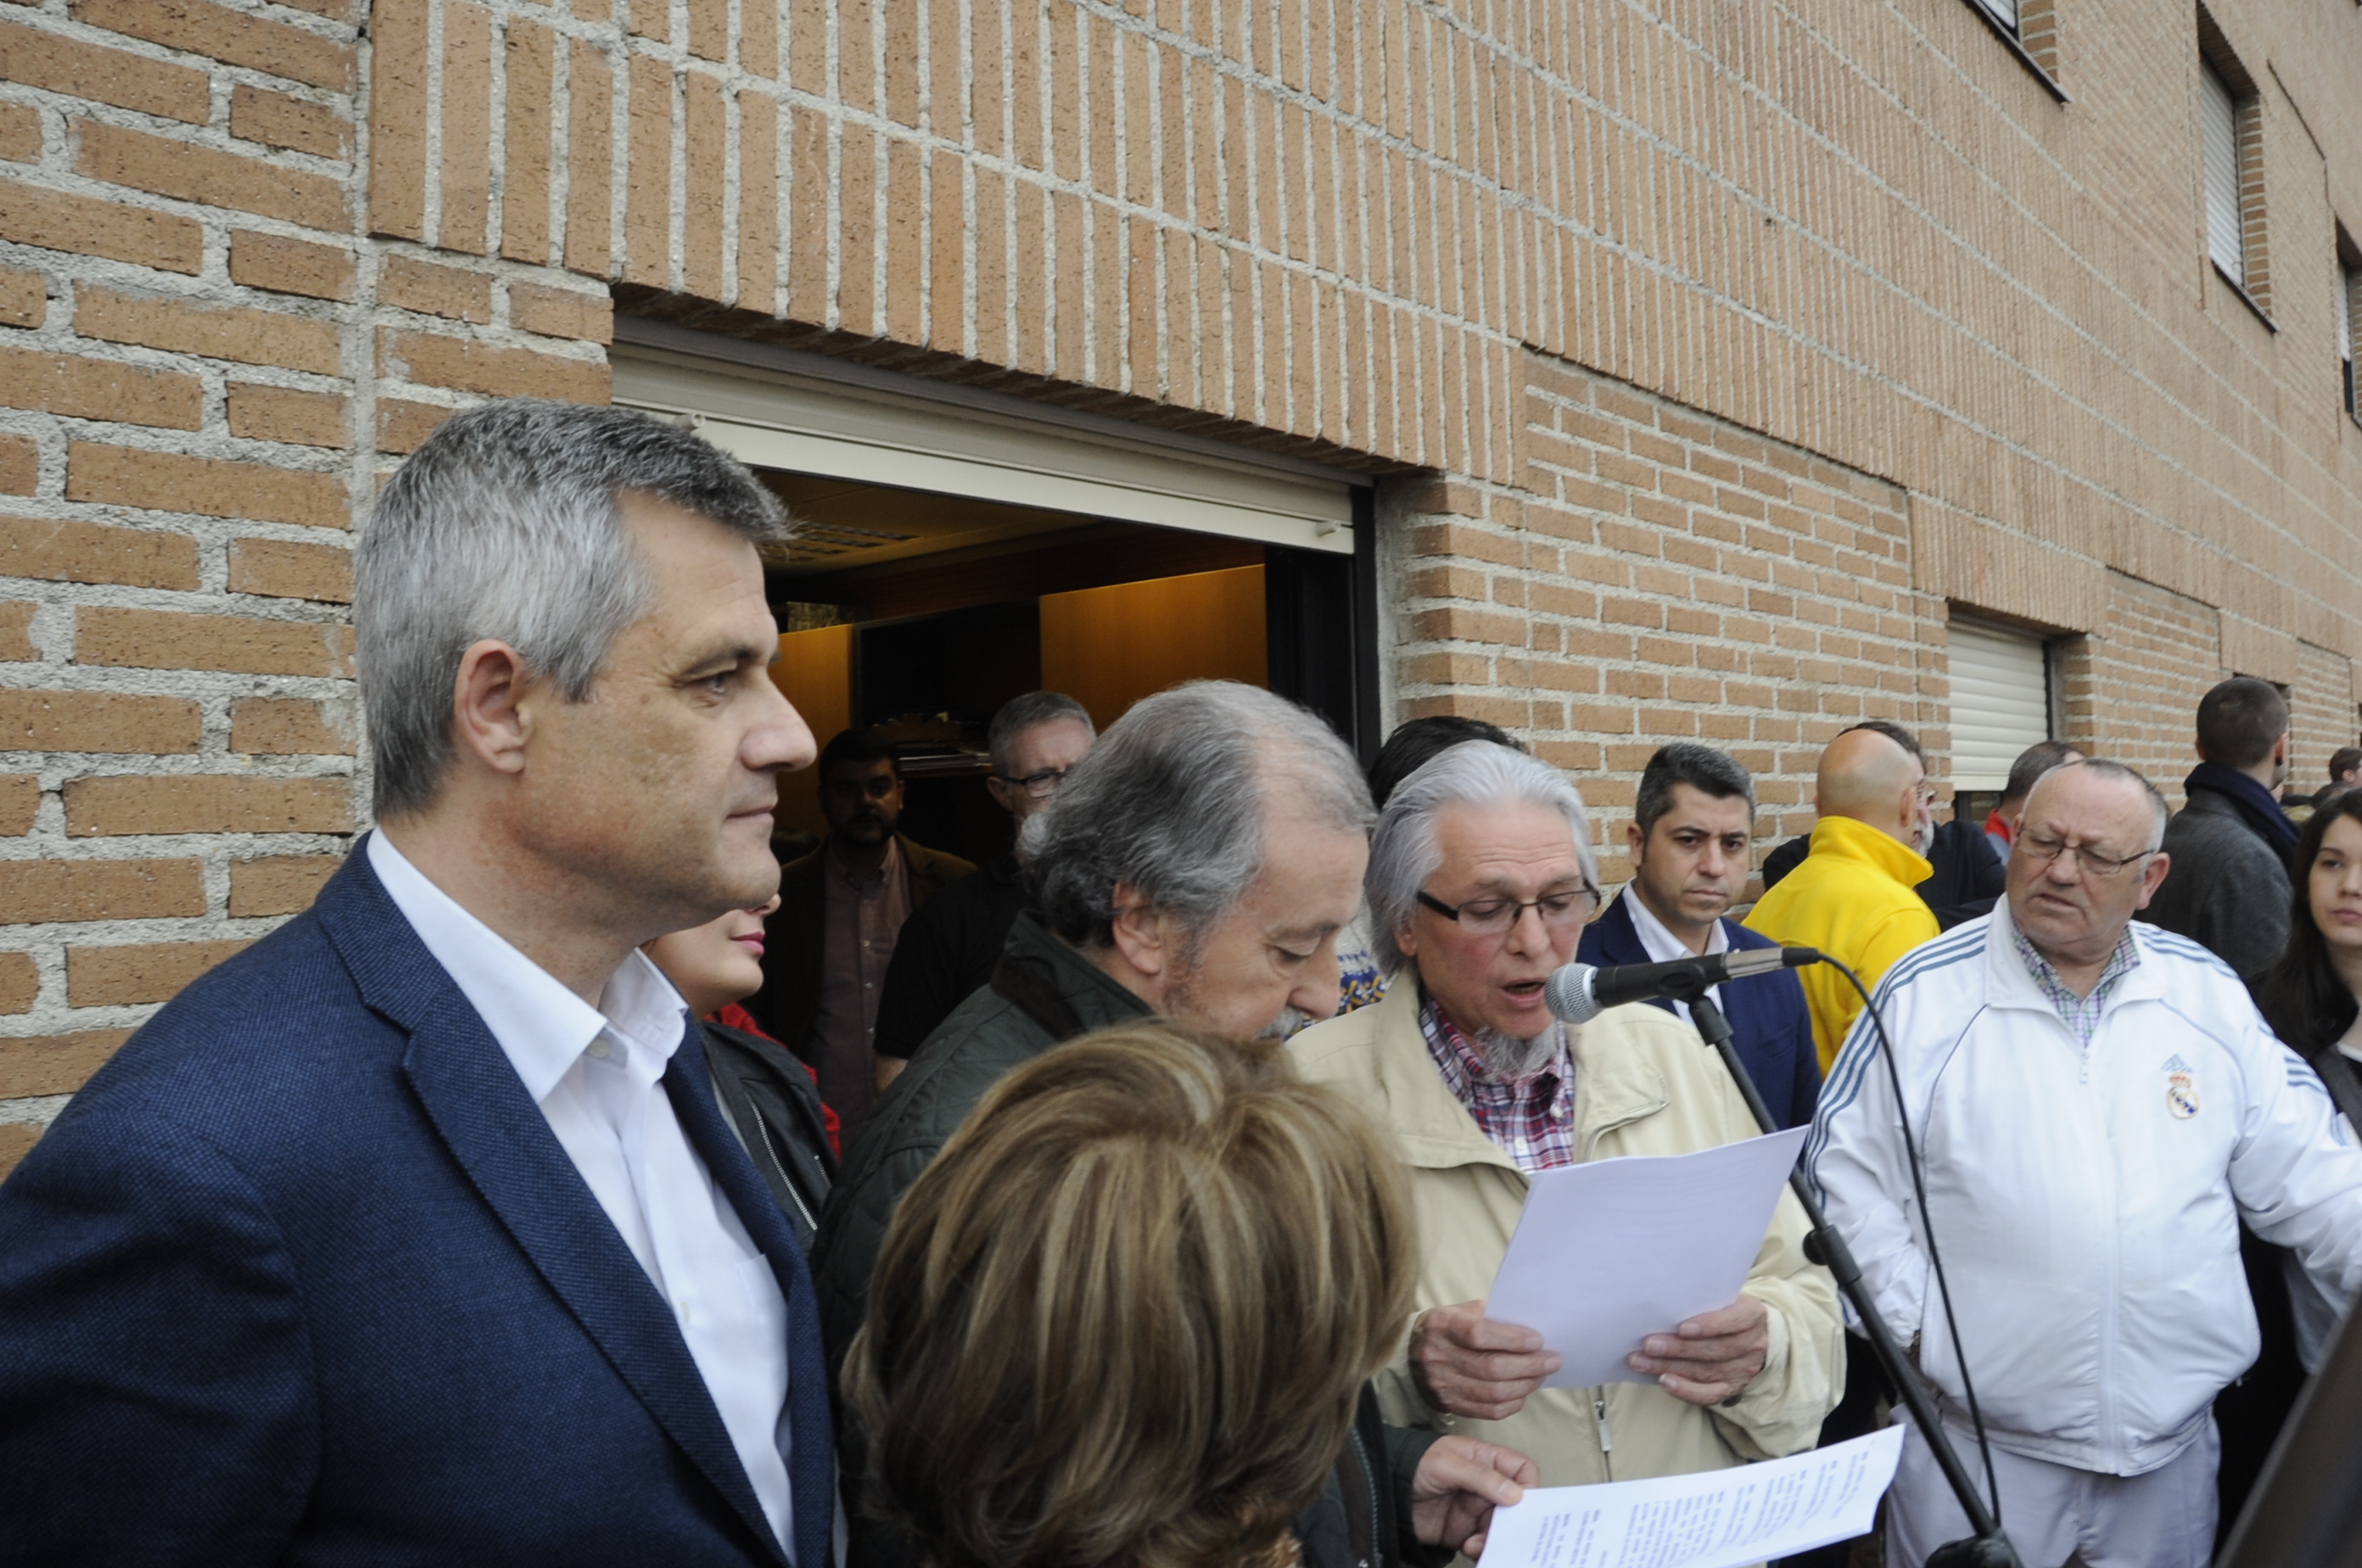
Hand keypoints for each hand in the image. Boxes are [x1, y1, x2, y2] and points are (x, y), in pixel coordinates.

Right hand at [1409, 1302, 1561, 1421]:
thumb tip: (1529, 1330)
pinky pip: (1489, 1411)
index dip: (1512, 1340)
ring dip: (1525, 1386)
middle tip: (1552, 1361)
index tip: (1537, 1341)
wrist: (1410, 1354)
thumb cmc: (1447, 1327)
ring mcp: (1442, 1384)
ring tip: (1541, 1375)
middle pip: (1491, 1368)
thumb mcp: (1462, 1311)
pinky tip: (1523, 1392)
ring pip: (1494, 1393)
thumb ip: (1491, 1318)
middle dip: (1529, 1366)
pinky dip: (1512, 1403)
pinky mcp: (1449, 1404)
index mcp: (1441, 1325)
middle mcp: (1437, 1355)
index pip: (1479, 1334)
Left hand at [1410, 1435, 1537, 1559]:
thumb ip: (1480, 1477)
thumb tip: (1516, 1494)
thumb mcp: (1446, 1463)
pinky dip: (1482, 1549)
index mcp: (1486, 1460)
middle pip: (1516, 1505)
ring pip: (1501, 1527)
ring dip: (1495, 1538)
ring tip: (1476, 1543)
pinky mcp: (1463, 1530)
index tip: (1523, 1504)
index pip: (1521, 1470)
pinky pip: (1483, 1543)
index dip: (1528, 1486)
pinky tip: (1470, 1548)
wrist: (1384, 1488)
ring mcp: (1475, 1509)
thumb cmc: (1414, 1463)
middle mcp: (1485, 1486)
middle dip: (1513, 1521)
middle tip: (1503, 1532)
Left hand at [1627, 1293, 1768, 1405]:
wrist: (1744, 1333)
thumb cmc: (1722, 1310)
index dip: (1709, 1325)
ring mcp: (1744, 1369)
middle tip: (1648, 1345)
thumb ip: (1700, 1302)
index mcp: (1753, 1315)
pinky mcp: (1732, 1388)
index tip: (1682, 1327)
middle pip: (1714, 1349)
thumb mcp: (1720, 1299)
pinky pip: (1710, 1395)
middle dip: (1678, 1348)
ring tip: (1642, 1362)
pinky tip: (1665, 1382)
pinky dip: (1686, 1390)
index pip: (1735, 1320)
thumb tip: (1660, 1307)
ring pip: (1706, 1371)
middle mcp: (1753, 1344)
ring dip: (1670, 1367)